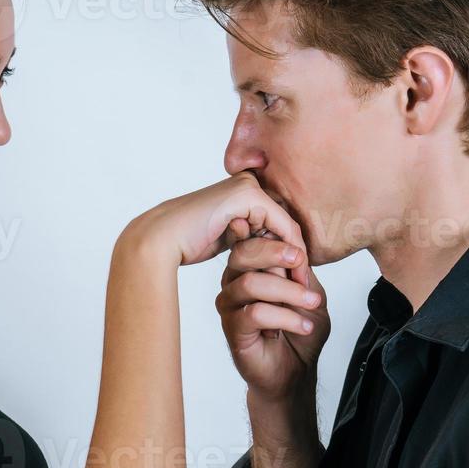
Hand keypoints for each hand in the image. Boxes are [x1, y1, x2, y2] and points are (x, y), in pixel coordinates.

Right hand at [124, 172, 304, 268]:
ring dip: (297, 256)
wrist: (162, 238)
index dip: (290, 250)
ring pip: (287, 225)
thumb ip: (247, 236)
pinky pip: (282, 225)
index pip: (278, 220)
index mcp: (242, 189)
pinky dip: (291, 251)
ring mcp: (248, 186)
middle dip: (297, 255)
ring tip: (303, 284)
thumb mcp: (226, 237)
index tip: (298, 279)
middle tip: (306, 285)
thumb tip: (270, 251)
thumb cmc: (186, 241)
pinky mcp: (248, 195)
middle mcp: (248, 182)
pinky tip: (294, 275)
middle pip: (285, 222)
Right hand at [216, 224, 330, 401]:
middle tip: (300, 262)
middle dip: (276, 253)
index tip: (300, 250)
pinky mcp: (232, 328)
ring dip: (288, 291)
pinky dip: (285, 318)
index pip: (251, 238)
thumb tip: (294, 250)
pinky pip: (255, 313)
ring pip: (251, 283)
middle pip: (243, 253)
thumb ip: (300, 272)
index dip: (273, 236)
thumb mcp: (310, 292)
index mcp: (251, 267)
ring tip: (312, 303)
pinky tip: (302, 326)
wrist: (295, 371)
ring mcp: (230, 304)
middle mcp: (234, 281)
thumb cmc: (299, 330)